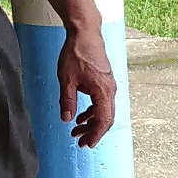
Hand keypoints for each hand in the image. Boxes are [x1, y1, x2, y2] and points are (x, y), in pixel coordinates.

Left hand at [55, 19, 116, 148]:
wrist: (85, 32)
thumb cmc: (76, 53)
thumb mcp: (66, 80)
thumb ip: (67, 101)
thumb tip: (67, 120)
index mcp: (102, 91)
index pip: (103, 120)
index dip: (95, 135)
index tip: (86, 144)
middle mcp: (110, 89)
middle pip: (106, 118)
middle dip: (93, 132)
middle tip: (79, 141)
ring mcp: (109, 84)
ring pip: (104, 110)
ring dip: (91, 122)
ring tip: (76, 130)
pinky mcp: (105, 80)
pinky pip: (102, 101)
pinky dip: (93, 111)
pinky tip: (81, 115)